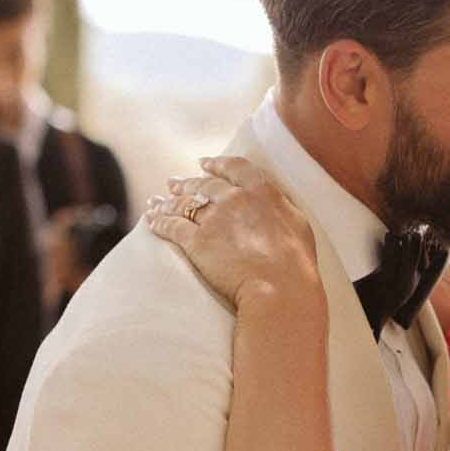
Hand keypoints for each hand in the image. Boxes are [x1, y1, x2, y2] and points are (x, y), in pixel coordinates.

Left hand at [145, 157, 325, 317]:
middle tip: (173, 183)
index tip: (204, 163)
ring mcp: (213, 219)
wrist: (279, 288)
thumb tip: (273, 203)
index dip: (217, 164)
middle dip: (186, 182)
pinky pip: (171, 226)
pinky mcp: (196, 242)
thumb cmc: (296, 263)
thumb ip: (281, 207)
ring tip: (157, 201)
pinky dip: (158, 221)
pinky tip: (151, 220)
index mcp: (261, 191)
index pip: (234, 168)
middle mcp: (234, 198)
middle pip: (203, 184)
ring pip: (183, 203)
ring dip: (167, 201)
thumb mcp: (298, 224)